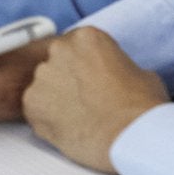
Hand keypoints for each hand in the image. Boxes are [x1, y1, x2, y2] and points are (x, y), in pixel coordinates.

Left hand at [23, 28, 167, 171]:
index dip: (86, 65)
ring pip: (44, 86)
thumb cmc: (142, 107)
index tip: (93, 80)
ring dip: (56, 99)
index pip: (77, 45)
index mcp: (86, 37)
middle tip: (86, 101)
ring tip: (80, 118)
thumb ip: (117, 65)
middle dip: (68, 80)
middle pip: (57, 63)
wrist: (130, 137)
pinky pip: (35, 109)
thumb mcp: (141, 73)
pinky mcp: (31, 103)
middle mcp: (58, 50)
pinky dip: (48, 118)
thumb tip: (114, 74)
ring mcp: (41, 76)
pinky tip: (69, 129)